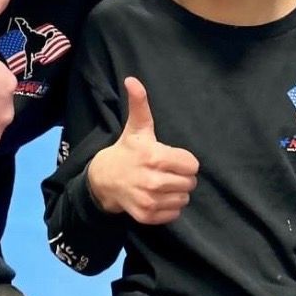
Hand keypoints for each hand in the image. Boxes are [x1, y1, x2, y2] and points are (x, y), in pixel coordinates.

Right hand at [86, 77, 198, 224]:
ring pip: (183, 199)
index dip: (183, 161)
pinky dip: (169, 207)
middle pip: (190, 183)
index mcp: (155, 157)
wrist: (103, 180)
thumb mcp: (136, 128)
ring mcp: (149, 200)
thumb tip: (132, 80)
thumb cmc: (126, 151)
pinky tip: (157, 197)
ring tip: (162, 184)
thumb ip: (139, 104)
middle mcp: (153, 181)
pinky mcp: (146, 215)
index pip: (192, 164)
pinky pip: (174, 214)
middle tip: (166, 172)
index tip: (170, 159)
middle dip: (181, 177)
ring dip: (176, 192)